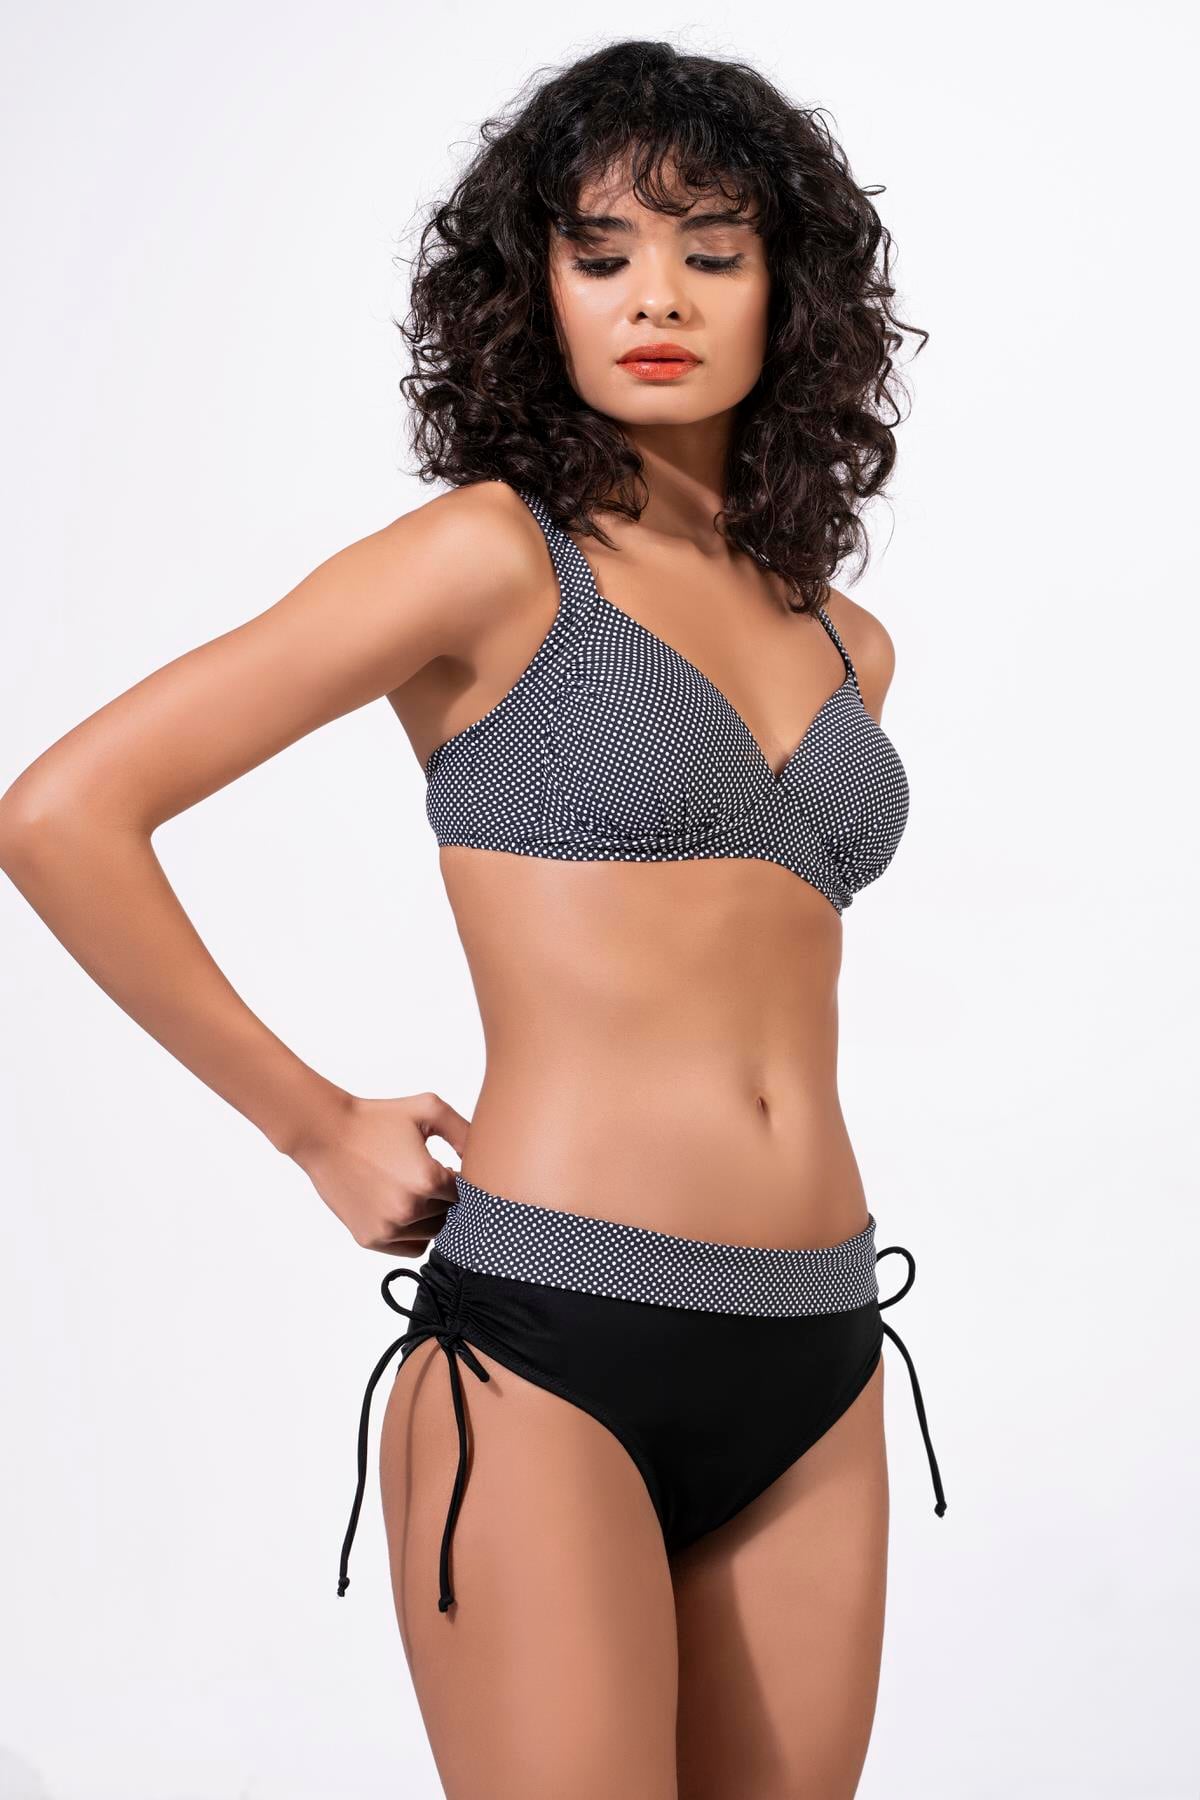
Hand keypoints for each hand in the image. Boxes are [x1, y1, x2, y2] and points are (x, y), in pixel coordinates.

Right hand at [290, 1090, 470, 1254]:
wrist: (325, 1133)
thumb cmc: (377, 1118)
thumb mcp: (428, 1109)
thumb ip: (465, 1131)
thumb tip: (489, 1157)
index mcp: (429, 1180)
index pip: (471, 1194)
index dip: (465, 1181)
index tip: (454, 1168)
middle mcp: (410, 1209)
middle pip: (454, 1215)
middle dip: (450, 1199)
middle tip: (433, 1177)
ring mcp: (389, 1228)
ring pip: (435, 1234)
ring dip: (434, 1217)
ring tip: (415, 1189)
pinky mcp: (371, 1238)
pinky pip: (412, 1247)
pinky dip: (415, 1233)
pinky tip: (405, 1208)